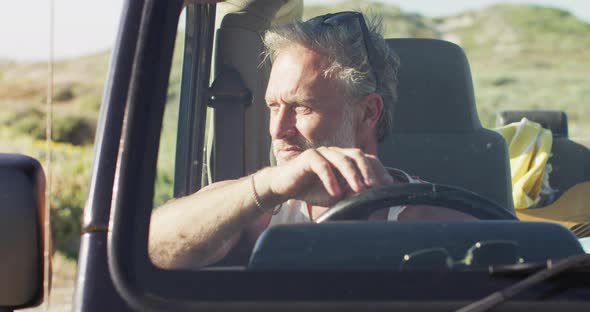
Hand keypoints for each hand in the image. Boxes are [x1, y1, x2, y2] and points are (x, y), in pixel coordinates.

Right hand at [268, 147, 393, 205]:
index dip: (378, 170)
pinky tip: (335, 193)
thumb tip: (370, 197)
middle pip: (357, 155)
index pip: (367, 159)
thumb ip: (351, 192)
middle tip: (375, 186)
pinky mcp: (308, 157)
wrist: (285, 187)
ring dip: (353, 174)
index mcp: (345, 160)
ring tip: (359, 189)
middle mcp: (336, 153)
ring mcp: (323, 153)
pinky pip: (322, 166)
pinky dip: (330, 179)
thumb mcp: (336, 194)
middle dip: (368, 170)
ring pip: (342, 158)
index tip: (388, 184)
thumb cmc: (312, 189)